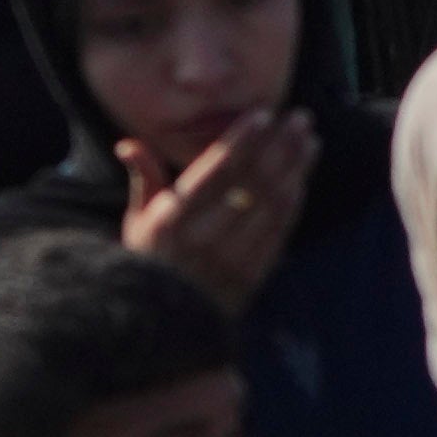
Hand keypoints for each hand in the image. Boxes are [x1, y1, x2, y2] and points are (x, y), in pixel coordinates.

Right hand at [123, 109, 313, 310]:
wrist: (161, 323)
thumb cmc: (149, 261)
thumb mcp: (138, 221)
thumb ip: (143, 178)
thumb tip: (127, 144)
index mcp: (173, 218)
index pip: (215, 170)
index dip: (242, 140)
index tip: (264, 114)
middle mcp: (203, 236)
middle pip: (252, 182)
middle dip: (280, 145)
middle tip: (301, 117)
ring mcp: (231, 258)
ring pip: (271, 204)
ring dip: (295, 168)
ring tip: (309, 139)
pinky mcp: (251, 275)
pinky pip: (279, 231)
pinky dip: (294, 200)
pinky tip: (302, 176)